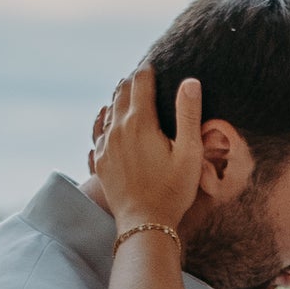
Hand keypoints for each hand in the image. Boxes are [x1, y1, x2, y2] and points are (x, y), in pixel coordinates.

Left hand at [93, 61, 202, 234]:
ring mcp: (105, 145)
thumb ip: (188, 114)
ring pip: (109, 109)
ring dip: (119, 97)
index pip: (140, 82)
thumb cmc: (173, 190)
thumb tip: (190, 82)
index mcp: (140, 122)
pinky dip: (107, 118)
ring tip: (128, 91)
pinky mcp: (100, 160)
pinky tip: (110, 118)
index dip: (147, 70)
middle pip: (121, 92)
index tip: (153, 64)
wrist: (145, 224)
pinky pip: (99, 130)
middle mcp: (118, 129)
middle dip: (132, 80)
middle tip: (141, 74)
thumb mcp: (190, 153)